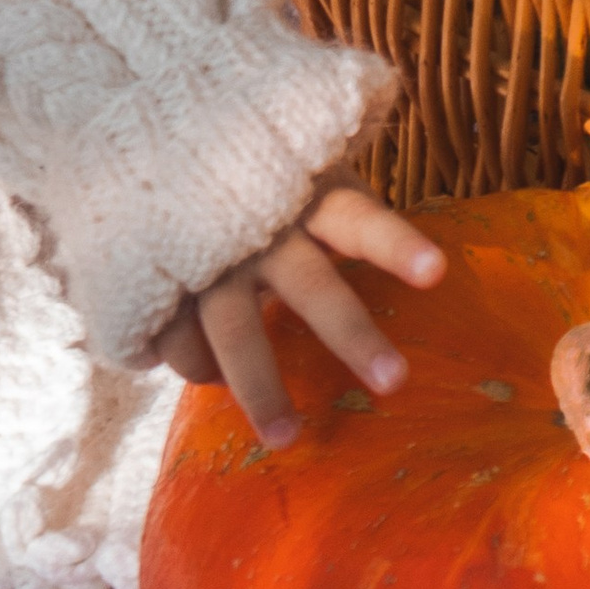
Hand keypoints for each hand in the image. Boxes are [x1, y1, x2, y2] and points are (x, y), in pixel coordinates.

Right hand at [147, 181, 444, 447]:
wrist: (152, 150)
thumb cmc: (258, 180)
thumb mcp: (303, 177)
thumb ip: (340, 215)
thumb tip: (421, 266)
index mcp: (305, 195)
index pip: (358, 219)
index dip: (394, 243)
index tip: (437, 273)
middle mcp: (261, 226)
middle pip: (311, 285)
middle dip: (352, 335)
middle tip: (396, 382)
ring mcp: (208, 255)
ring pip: (238, 329)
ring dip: (262, 389)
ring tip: (286, 438)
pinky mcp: (159, 281)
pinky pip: (182, 341)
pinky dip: (200, 367)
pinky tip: (214, 378)